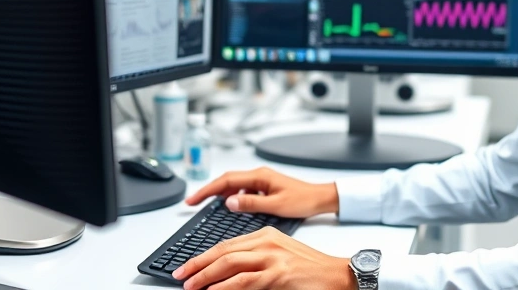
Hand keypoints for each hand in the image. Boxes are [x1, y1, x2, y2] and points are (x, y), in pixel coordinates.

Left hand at [172, 227, 355, 289]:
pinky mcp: (278, 275)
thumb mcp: (279, 254)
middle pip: (223, 251)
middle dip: (197, 264)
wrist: (337, 275)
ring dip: (205, 276)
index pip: (226, 243)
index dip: (204, 255)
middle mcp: (266, 241)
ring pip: (229, 264)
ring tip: (190, 285)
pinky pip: (244, 281)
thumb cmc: (310, 269)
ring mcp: (272, 257)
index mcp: (265, 234)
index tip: (188, 265)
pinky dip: (224, 287)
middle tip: (180, 275)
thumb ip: (255, 258)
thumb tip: (228, 271)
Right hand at [185, 166, 337, 217]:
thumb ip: (251, 204)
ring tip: (204, 204)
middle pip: (226, 180)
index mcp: (259, 176)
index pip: (226, 181)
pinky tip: (229, 205)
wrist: (320, 198)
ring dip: (218, 193)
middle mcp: (258, 175)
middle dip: (207, 190)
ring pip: (233, 184)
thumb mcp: (276, 205)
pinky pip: (242, 188)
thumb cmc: (303, 200)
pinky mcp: (264, 186)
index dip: (206, 190)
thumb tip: (229, 202)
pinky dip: (231, 195)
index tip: (192, 200)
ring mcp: (261, 179)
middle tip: (191, 202)